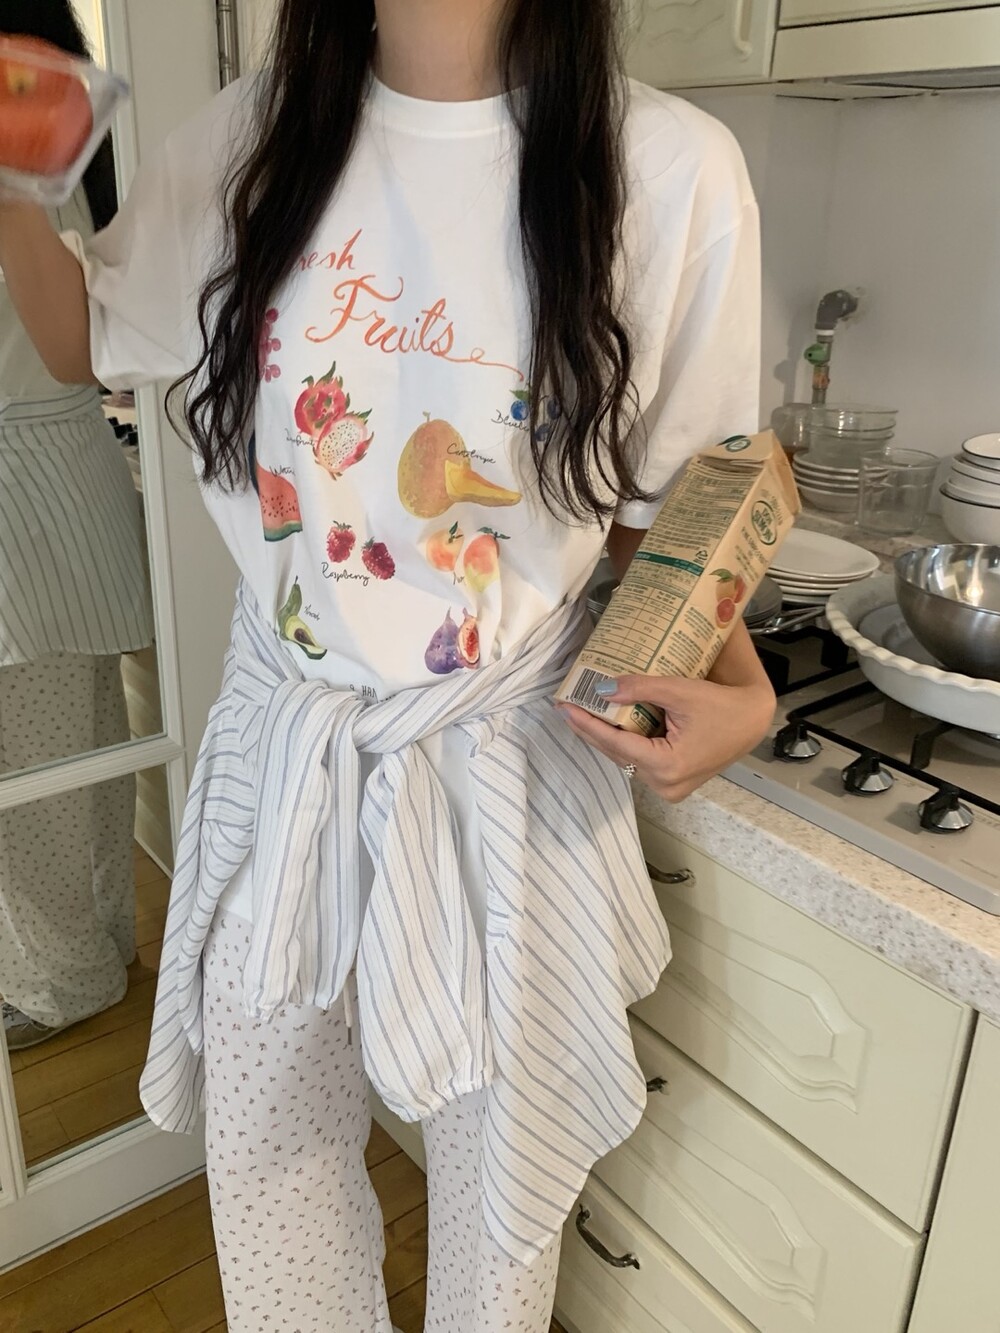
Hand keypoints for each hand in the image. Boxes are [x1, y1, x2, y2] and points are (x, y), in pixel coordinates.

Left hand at [559, 674, 775, 803]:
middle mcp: (665, 785)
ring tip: (582, 714)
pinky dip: (624, 743)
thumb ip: (641, 689)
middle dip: (591, 731)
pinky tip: (608, 725)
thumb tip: (602, 689)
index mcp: (667, 766)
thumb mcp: (680, 691)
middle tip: (566, 708)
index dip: (587, 725)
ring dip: (606, 737)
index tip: (565, 708)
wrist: (752, 722)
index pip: (616, 744)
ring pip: (626, 760)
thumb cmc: (722, 705)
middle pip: (617, 755)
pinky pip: (639, 761)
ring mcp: (669, 788)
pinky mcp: (673, 783)